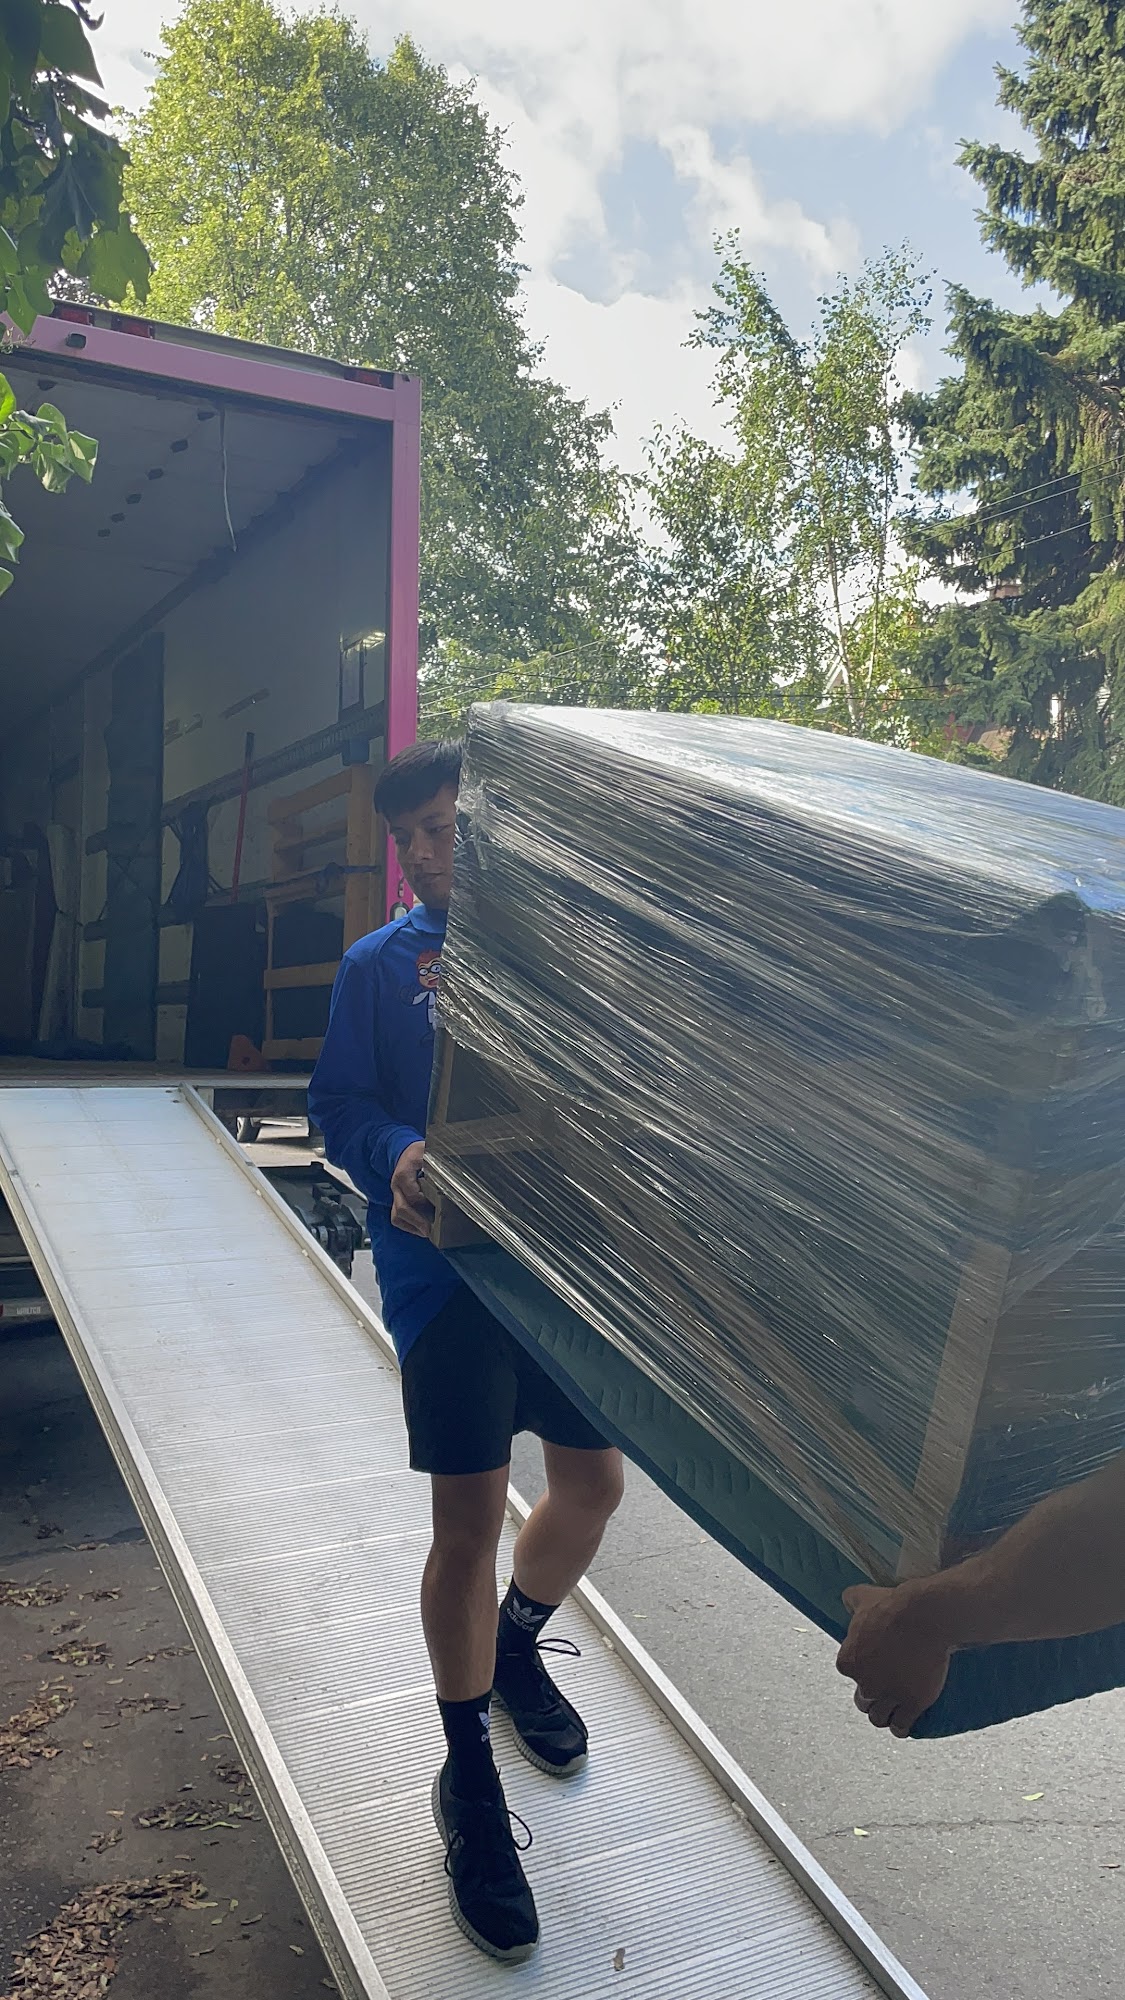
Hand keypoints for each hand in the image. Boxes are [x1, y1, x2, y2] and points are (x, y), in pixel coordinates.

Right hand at [390, 1140, 434, 1238]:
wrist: (404, 1150)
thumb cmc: (418, 1152)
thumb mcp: (428, 1152)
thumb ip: (437, 1165)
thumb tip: (452, 1178)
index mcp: (403, 1174)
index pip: (413, 1195)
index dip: (425, 1204)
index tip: (439, 1209)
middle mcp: (396, 1186)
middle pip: (402, 1208)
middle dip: (418, 1221)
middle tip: (432, 1230)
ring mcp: (395, 1194)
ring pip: (397, 1216)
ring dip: (412, 1226)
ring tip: (428, 1232)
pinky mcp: (397, 1200)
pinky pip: (397, 1217)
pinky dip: (408, 1226)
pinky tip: (421, 1229)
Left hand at [836, 1581, 953, 1736]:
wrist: (924, 1617)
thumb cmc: (892, 1606)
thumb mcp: (864, 1597)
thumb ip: (850, 1600)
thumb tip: (846, 1599)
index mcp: (848, 1661)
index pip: (849, 1672)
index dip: (860, 1670)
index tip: (871, 1666)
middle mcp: (864, 1683)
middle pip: (862, 1700)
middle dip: (871, 1696)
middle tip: (883, 1689)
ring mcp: (888, 1696)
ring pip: (878, 1717)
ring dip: (883, 1715)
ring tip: (891, 1712)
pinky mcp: (911, 1703)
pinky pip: (900, 1726)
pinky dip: (900, 1728)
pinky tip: (903, 1726)